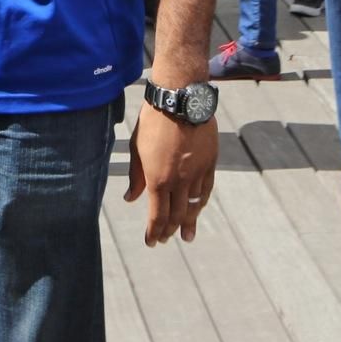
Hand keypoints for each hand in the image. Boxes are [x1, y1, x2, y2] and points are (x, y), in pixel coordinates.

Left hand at [123, 105, 217, 245]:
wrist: (180, 100)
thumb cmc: (152, 122)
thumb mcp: (137, 149)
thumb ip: (136, 177)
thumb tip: (130, 198)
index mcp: (158, 179)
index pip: (157, 215)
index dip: (154, 231)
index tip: (151, 241)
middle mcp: (179, 181)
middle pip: (176, 215)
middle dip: (170, 231)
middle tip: (166, 240)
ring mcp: (197, 173)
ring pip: (194, 206)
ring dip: (189, 223)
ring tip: (187, 236)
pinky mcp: (210, 163)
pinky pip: (206, 190)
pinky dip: (201, 203)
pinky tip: (198, 209)